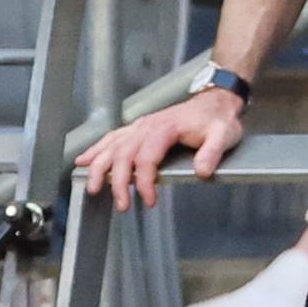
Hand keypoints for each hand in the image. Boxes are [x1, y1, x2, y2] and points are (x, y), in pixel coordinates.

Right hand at [76, 88, 245, 211]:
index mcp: (165, 128)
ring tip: (91, 187)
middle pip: (123, 153)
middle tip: (121, 204)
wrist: (217, 102)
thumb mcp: (223, 136)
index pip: (147, 157)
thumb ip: (212, 153)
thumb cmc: (219, 120)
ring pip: (112, 146)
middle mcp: (147, 126)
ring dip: (99, 166)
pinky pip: (113, 138)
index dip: (145, 181)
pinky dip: (97, 149)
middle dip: (118, 180)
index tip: (149, 201)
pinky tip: (84, 160)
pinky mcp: (139, 128)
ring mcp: (141, 126)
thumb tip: (202, 171)